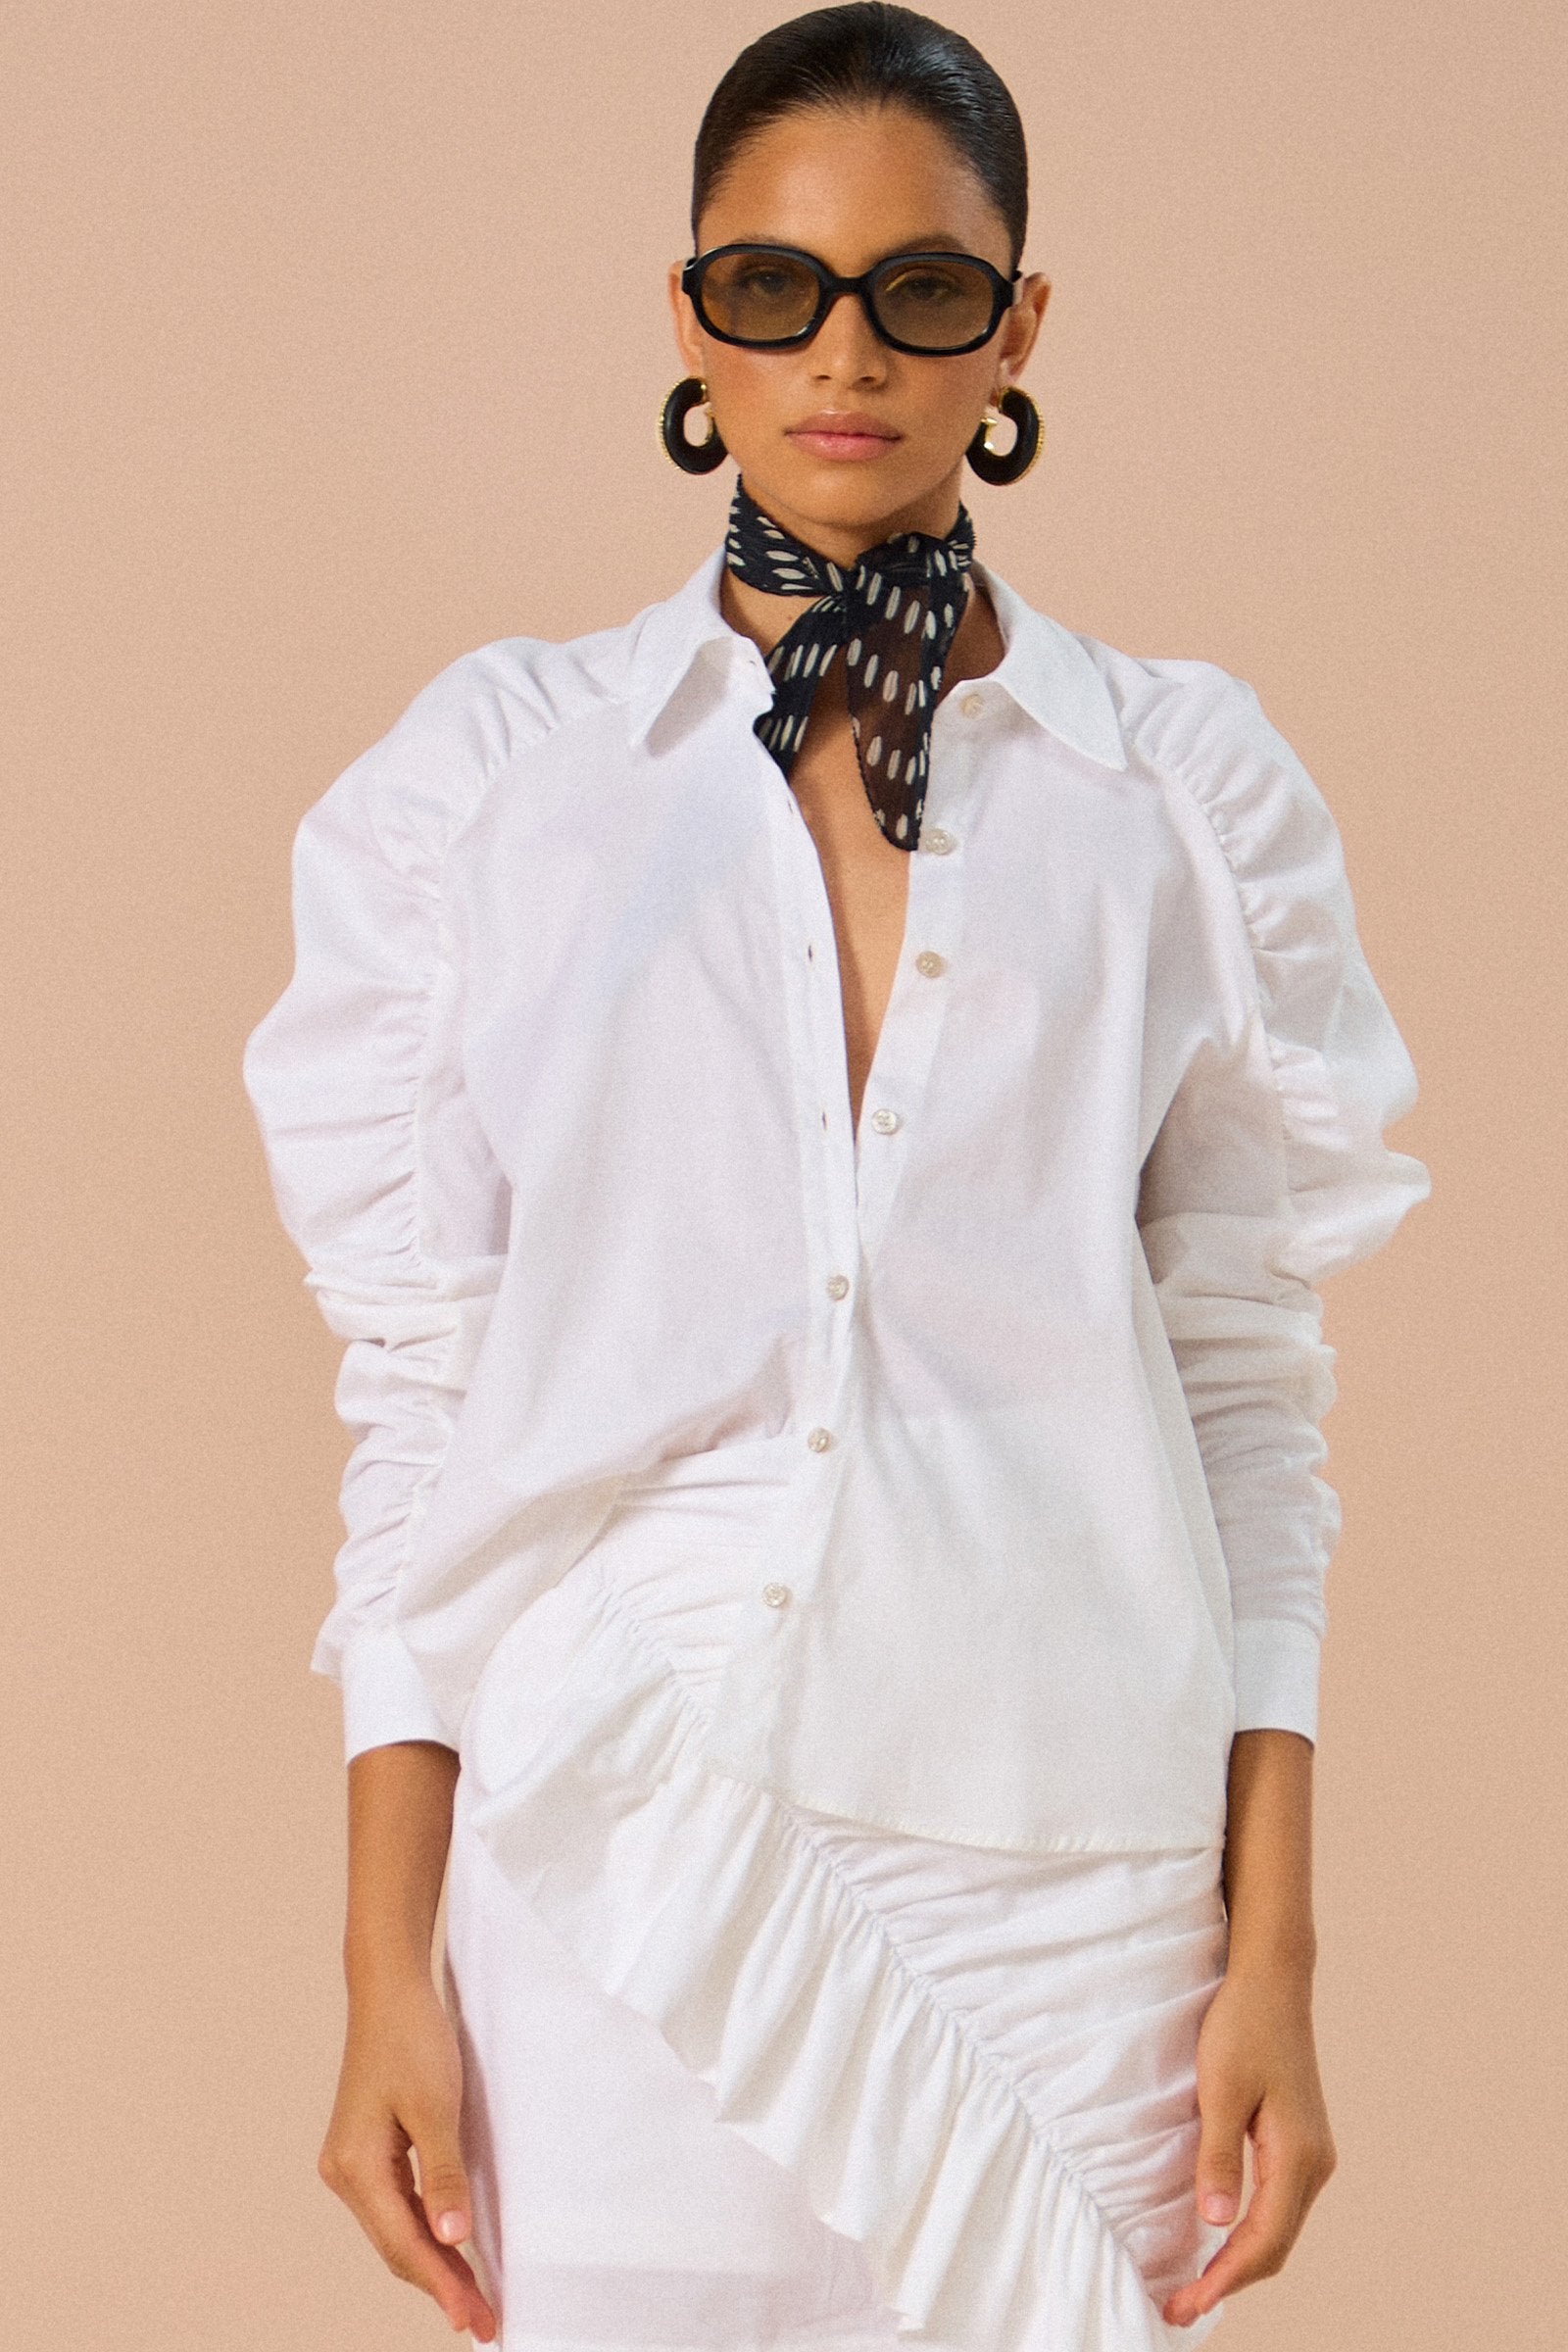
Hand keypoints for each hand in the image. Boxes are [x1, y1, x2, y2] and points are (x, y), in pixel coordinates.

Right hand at [317, 1968, 497, 2340]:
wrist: (389, 1989)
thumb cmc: (412, 2038)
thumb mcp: (437, 2107)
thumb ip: (444, 2176)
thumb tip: (451, 2240)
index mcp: (356, 2167)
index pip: (404, 2244)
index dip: (442, 2284)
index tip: (474, 2319)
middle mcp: (344, 2173)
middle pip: (396, 2246)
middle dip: (441, 2284)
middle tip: (484, 2320)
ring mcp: (351, 2163)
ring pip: (395, 2229)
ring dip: (434, 2262)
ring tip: (474, 2297)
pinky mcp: (366, 2151)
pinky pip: (395, 2206)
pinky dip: (424, 2231)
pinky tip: (449, 2248)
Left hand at [1161, 1957, 1336, 2328]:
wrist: (1273, 1979)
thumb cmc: (1243, 2025)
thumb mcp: (1220, 2089)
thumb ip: (1219, 2158)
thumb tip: (1216, 2225)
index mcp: (1298, 2156)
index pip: (1263, 2242)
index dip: (1224, 2281)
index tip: (1185, 2305)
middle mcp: (1315, 2163)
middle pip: (1275, 2245)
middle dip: (1230, 2281)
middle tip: (1179, 2306)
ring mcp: (1312, 2153)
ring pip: (1278, 2228)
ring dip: (1240, 2261)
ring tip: (1195, 2286)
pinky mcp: (1299, 2141)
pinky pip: (1278, 2204)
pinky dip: (1250, 2233)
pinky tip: (1221, 2240)